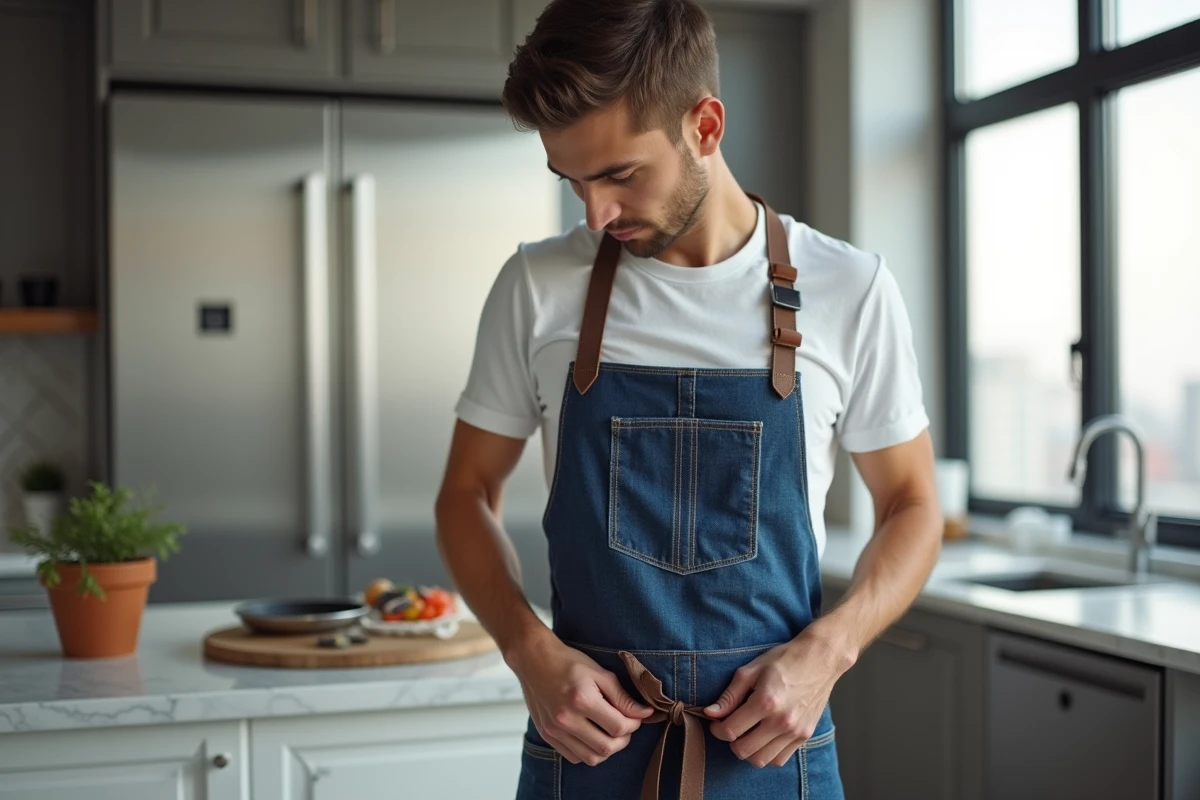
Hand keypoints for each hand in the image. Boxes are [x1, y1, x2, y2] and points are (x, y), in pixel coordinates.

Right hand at [510, 630, 654, 765]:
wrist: (534, 660)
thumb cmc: (568, 663)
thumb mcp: (600, 673)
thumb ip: (623, 697)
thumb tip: (645, 713)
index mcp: (582, 699)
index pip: (619, 726)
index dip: (634, 724)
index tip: (636, 716)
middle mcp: (566, 719)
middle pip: (606, 747)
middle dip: (623, 739)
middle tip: (625, 726)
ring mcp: (554, 730)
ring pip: (591, 758)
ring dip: (607, 749)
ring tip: (609, 732)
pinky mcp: (547, 735)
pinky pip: (574, 757)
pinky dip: (588, 752)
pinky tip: (592, 736)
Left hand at [704, 625, 851, 767]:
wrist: (820, 659)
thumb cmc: (784, 660)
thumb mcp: (751, 670)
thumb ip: (729, 695)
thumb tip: (709, 713)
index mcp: (765, 702)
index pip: (730, 731)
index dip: (716, 729)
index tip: (716, 722)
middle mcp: (781, 721)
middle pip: (743, 751)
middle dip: (731, 741)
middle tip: (731, 726)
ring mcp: (795, 732)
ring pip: (761, 760)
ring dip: (748, 750)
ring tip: (747, 733)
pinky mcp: (804, 736)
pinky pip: (779, 759)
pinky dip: (767, 754)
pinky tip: (764, 737)